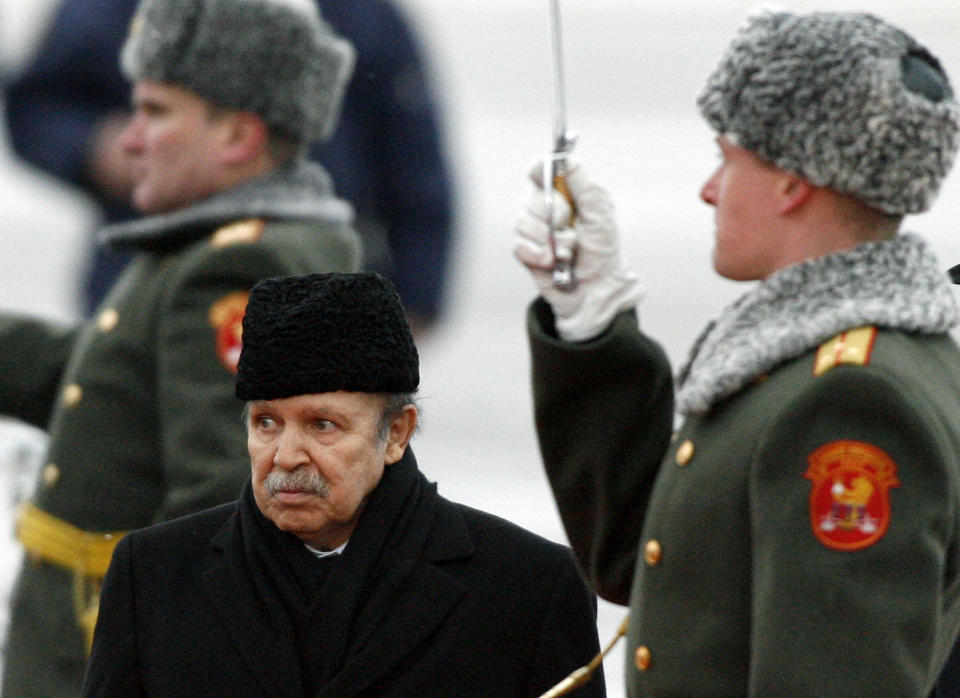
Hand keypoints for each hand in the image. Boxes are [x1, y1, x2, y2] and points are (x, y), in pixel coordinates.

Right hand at [514, 160, 642, 340]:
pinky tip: (553, 263)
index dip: (542, 172)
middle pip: (529, 196)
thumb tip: (567, 158)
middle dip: (554, 216)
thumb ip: (585, 185)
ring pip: (523, 222)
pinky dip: (539, 255)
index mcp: (563, 191)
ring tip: (568, 252)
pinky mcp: (525, 251)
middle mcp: (543, 206)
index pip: (539, 168)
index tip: (555, 185)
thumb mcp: (601, 213)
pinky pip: (520, 245)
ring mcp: (532, 229)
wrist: (597, 287)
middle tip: (572, 228)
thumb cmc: (602, 249)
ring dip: (551, 241)